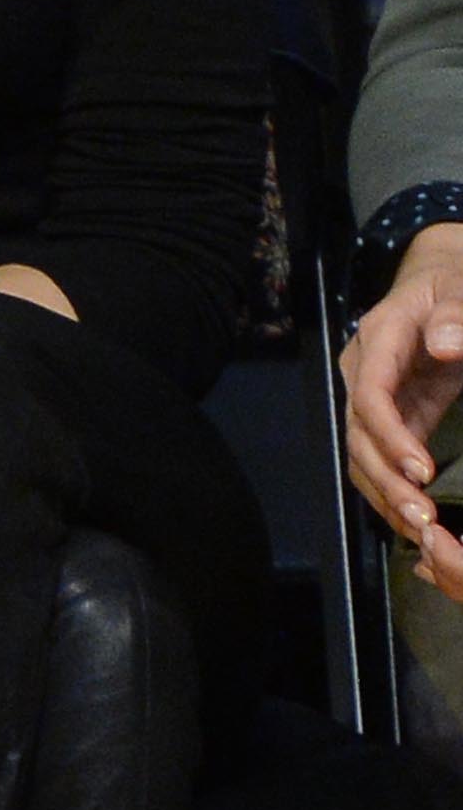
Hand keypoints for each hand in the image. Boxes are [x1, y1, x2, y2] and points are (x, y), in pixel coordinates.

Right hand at [343, 223, 462, 597]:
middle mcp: (365, 369)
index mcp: (380, 337)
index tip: (421, 471)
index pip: (370, 394)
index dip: (390, 436)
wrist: (445, 279)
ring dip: (385, 494)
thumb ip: (458, 312)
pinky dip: (390, 490)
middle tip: (423, 519)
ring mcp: (372, 394)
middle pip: (357, 434)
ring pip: (361, 453)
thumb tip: (444, 345)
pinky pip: (378, 457)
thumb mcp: (461, 286)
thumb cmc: (454, 281)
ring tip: (419, 530)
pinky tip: (411, 519)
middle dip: (386, 479)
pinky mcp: (391, 413)